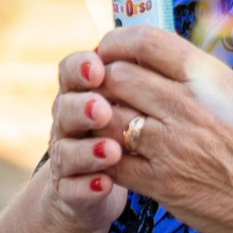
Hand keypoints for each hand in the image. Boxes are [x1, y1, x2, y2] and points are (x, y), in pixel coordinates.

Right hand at [41, 47, 134, 232]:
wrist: (100, 180)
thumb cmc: (129, 128)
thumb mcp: (140, 97)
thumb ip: (144, 71)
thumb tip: (169, 41)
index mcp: (83, 92)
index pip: (71, 70)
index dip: (81, 67)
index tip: (98, 67)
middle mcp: (69, 121)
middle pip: (64, 107)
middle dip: (84, 107)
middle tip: (102, 109)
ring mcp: (66, 157)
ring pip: (65, 149)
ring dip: (87, 149)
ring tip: (111, 151)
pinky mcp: (71, 190)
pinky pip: (72, 188)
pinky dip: (87, 186)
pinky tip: (105, 184)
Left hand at [92, 25, 232, 232]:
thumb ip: (198, 78)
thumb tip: (155, 60)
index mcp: (209, 78)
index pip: (146, 41)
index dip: (116, 42)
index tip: (108, 50)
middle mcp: (188, 106)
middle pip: (117, 77)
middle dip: (103, 82)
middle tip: (100, 90)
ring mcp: (172, 146)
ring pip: (107, 117)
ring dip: (100, 119)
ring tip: (106, 123)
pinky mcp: (161, 184)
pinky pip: (113, 161)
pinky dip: (106, 157)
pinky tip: (114, 156)